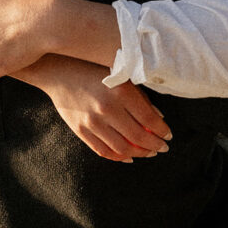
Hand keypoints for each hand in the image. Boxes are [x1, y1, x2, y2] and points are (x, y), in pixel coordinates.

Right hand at [16, 57, 171, 162]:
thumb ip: (139, 96)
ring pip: (121, 148)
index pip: (149, 119)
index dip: (162, 131)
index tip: (168, 136)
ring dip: (139, 154)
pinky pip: (103, 151)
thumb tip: (158, 118)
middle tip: (162, 148)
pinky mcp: (80, 130)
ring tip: (148, 153)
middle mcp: (107, 108)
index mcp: (120, 91)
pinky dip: (118, 157)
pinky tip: (128, 156)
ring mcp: (92, 122)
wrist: (59, 71)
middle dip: (154, 146)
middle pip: (138, 137)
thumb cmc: (94, 69)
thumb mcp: (120, 75)